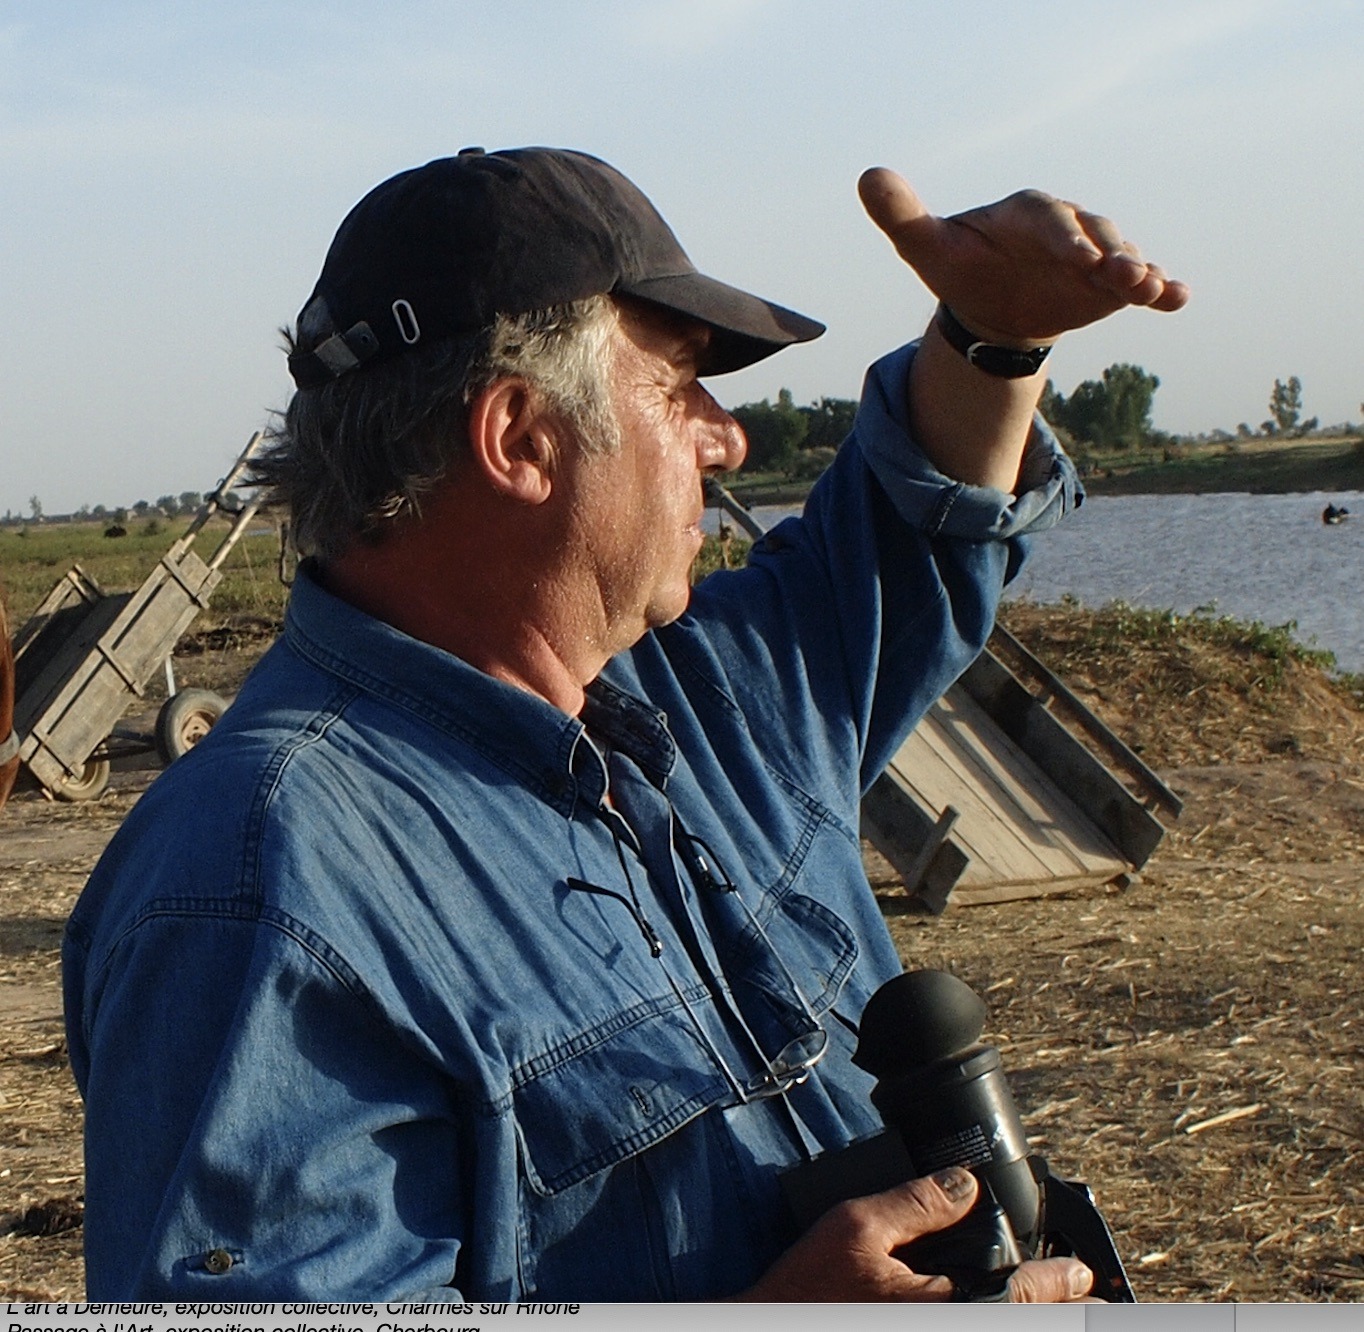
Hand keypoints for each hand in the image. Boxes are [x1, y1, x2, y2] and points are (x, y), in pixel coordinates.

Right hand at [736, 1167, 1093, 1301]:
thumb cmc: (808, 1294)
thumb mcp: (858, 1226)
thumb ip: (916, 1202)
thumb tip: (963, 1184)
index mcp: (948, 1308)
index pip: (1027, 1295)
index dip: (1063, 1279)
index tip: (1081, 1270)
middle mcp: (947, 1328)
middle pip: (1024, 1323)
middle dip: (1056, 1308)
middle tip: (1080, 1293)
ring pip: (1000, 1328)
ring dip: (1025, 1315)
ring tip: (1046, 1305)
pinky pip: (967, 1330)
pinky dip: (988, 1314)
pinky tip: (986, 1302)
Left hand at [858, 168, 1188, 346]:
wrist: (988, 304)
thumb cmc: (957, 266)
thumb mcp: (924, 246)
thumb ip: (902, 214)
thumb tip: (868, 177)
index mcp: (1024, 213)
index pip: (1046, 218)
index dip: (1062, 237)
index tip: (1077, 259)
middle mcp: (1066, 228)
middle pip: (1095, 233)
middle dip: (1112, 253)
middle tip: (1127, 275)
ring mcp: (1093, 255)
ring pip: (1123, 257)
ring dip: (1139, 271)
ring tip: (1150, 289)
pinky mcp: (1109, 285)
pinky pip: (1140, 284)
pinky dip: (1163, 289)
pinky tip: (1177, 299)